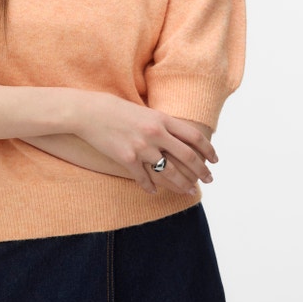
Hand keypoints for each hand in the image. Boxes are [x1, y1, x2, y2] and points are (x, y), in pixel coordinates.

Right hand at [74, 92, 217, 195]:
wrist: (87, 112)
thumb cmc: (113, 108)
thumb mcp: (143, 110)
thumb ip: (160, 123)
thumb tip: (176, 137)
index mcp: (162, 119)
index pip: (194, 136)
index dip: (208, 150)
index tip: (215, 160)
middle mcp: (155, 133)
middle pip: (187, 157)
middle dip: (201, 171)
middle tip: (208, 180)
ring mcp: (142, 148)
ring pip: (170, 172)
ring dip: (182, 184)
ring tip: (189, 191)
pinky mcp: (127, 159)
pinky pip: (144, 178)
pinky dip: (151, 187)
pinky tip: (155, 192)